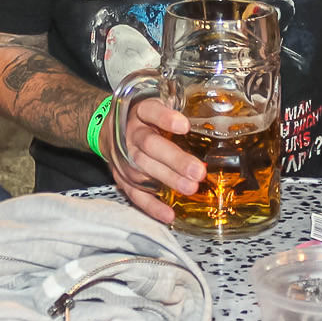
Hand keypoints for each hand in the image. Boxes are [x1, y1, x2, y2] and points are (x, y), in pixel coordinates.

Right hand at [107, 97, 202, 222]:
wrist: (109, 130)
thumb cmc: (144, 119)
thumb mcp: (158, 107)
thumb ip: (179, 111)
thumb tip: (212, 123)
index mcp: (140, 112)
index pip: (150, 111)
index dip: (165, 118)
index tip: (185, 126)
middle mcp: (131, 134)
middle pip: (150, 145)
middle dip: (175, 159)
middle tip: (197, 171)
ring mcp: (123, 156)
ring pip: (144, 169)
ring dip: (167, 180)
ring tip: (190, 188)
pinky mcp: (121, 176)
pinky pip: (134, 193)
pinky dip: (151, 205)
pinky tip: (168, 213)